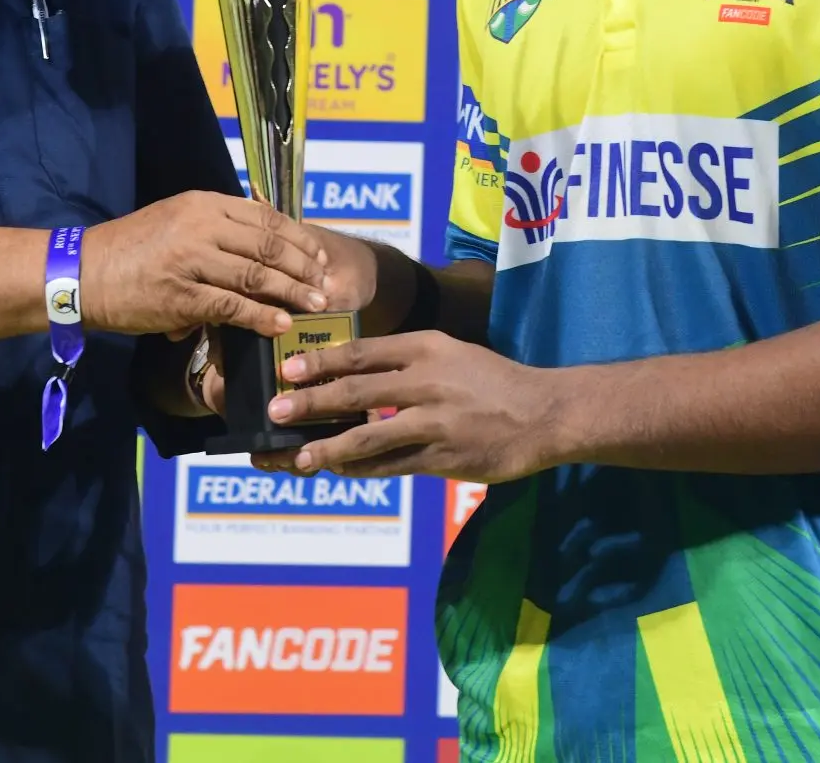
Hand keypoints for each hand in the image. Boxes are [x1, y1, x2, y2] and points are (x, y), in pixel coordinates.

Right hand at [80, 192, 333, 338]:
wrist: (82, 272)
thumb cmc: (131, 249)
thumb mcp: (175, 220)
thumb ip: (215, 226)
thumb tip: (260, 241)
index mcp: (202, 203)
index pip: (264, 217)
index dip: (298, 238)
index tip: (319, 256)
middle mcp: (200, 225)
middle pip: (267, 244)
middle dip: (303, 266)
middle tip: (325, 284)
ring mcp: (191, 259)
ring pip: (256, 274)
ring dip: (292, 291)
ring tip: (316, 305)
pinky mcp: (181, 295)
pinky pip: (232, 306)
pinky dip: (261, 316)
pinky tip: (280, 324)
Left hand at [259, 329, 557, 482]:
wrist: (543, 413)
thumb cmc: (489, 381)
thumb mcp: (449, 354)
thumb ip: (404, 361)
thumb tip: (348, 373)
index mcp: (426, 348)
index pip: (362, 353)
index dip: (321, 363)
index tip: (288, 370)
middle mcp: (427, 382)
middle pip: (356, 393)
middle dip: (310, 404)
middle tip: (276, 411)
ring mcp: (435, 423)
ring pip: (369, 438)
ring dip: (328, 449)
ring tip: (298, 458)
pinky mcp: (443, 459)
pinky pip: (391, 466)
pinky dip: (361, 469)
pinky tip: (338, 471)